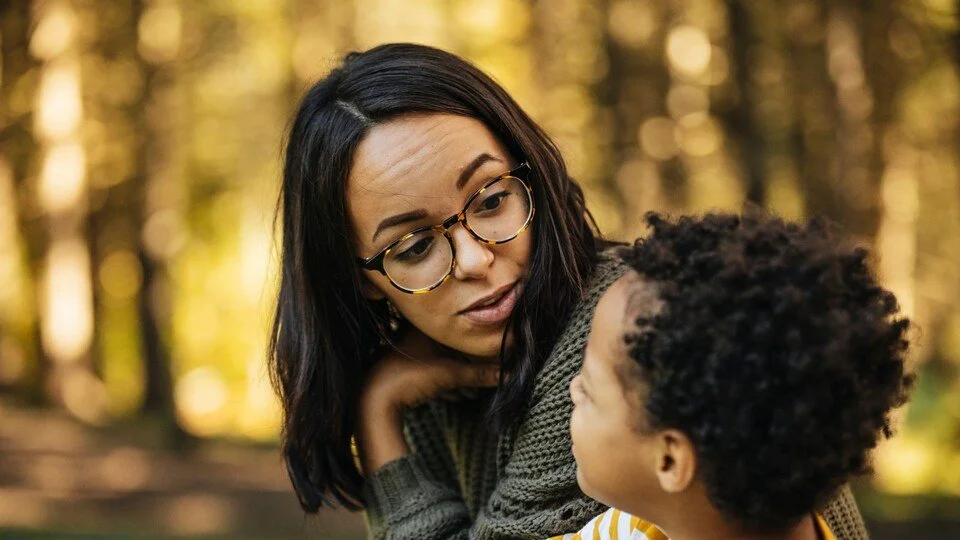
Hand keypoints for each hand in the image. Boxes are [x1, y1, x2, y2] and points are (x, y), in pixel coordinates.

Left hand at [362, 327, 499, 414]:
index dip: (477, 349)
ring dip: (457, 378)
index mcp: (425, 324)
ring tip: (469, 394)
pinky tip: (453, 396)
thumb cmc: (409, 379)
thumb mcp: (451, 375)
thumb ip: (480, 373)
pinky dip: (443, 381)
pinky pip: (429, 369)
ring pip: (441, 361)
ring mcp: (405, 349)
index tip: (491, 362)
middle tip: (483, 383)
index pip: (460, 332)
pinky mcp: (400, 365)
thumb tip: (508, 374)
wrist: (374, 401)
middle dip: (468, 368)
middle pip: (452, 349)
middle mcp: (414, 331)